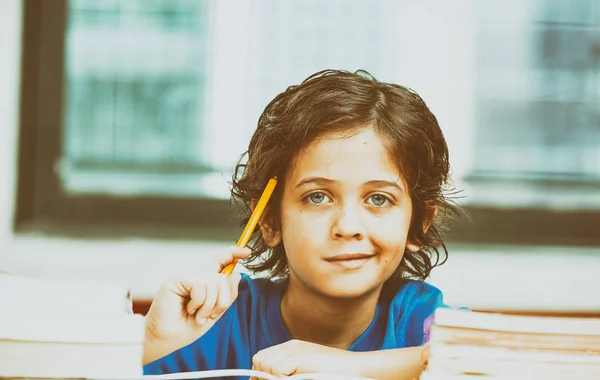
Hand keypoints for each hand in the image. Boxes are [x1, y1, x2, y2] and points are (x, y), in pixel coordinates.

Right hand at [143, 246, 250, 364]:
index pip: (221, 261)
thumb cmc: (188, 326)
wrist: (167, 338)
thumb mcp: (215, 312)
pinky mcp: (177, 278)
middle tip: (209, 315)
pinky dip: (199, 302)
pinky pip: (201, 285)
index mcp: (205, 280)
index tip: (247, 252)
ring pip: (214, 282)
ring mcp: (187, 275)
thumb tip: (236, 274)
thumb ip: (227, 295)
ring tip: (197, 315)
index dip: (234, 254)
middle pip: (223, 277)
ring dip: (209, 305)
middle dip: (222, 301)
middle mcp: (197, 275)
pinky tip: (189, 309)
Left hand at [250, 340, 359, 378]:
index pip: (261, 358)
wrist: (357, 369)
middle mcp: (290, 346)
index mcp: (290, 348)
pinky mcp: (300, 357)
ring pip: (264, 364)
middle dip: (262, 375)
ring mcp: (295, 350)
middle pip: (259, 359)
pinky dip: (280, 379)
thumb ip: (287, 375)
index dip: (259, 375)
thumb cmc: (334, 375)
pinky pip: (276, 370)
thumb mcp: (304, 374)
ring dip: (272, 378)